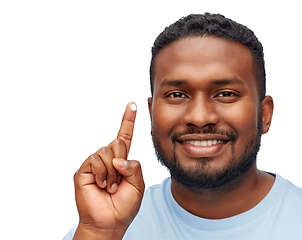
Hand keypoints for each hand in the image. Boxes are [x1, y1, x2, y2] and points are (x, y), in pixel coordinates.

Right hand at [73, 102, 144, 239]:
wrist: (109, 222)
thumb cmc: (124, 205)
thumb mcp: (139, 184)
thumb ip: (134, 167)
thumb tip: (117, 159)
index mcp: (122, 161)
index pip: (125, 136)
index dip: (128, 121)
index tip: (133, 104)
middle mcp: (108, 159)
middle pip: (117, 142)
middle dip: (121, 162)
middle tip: (119, 182)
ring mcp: (95, 164)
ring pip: (106, 150)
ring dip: (112, 172)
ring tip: (111, 186)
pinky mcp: (84, 169)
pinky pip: (95, 159)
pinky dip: (102, 173)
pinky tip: (102, 185)